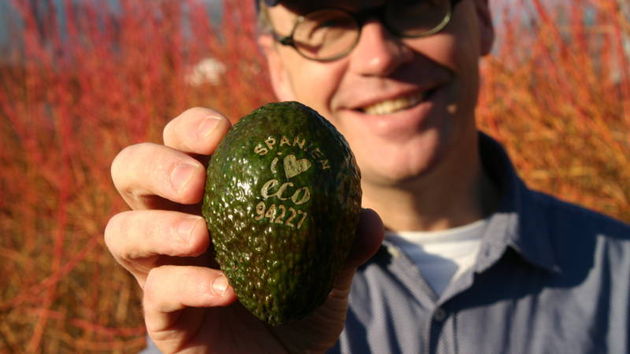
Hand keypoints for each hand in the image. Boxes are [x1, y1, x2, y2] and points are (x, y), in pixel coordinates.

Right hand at [104, 107, 383, 352]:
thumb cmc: (298, 300)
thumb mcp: (328, 268)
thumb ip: (345, 242)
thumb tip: (368, 220)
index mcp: (211, 194)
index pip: (182, 143)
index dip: (191, 128)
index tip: (222, 131)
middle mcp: (175, 222)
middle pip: (131, 170)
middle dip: (157, 165)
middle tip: (196, 181)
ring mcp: (160, 267)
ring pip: (123, 230)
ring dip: (158, 226)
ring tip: (201, 235)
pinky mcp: (161, 314)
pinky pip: (156, 290)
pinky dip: (188, 284)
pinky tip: (227, 291)